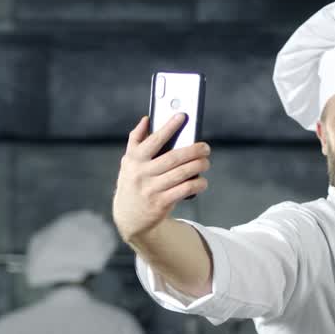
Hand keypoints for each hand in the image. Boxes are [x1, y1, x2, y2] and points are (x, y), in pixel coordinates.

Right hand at [112, 114, 210, 242]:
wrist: (129, 217)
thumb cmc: (133, 183)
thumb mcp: (128, 162)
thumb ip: (136, 140)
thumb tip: (146, 119)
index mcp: (134, 159)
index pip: (153, 140)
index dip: (168, 127)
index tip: (182, 116)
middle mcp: (141, 173)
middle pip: (173, 158)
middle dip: (192, 151)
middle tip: (205, 147)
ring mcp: (151, 189)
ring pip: (181, 174)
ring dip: (198, 166)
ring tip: (206, 162)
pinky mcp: (160, 203)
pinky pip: (184, 190)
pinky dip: (197, 184)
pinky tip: (202, 181)